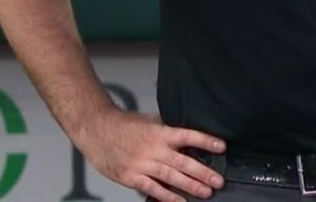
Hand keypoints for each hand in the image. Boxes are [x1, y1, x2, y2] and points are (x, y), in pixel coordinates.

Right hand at [76, 109, 225, 201]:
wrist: (94, 129)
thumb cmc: (119, 125)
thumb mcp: (146, 121)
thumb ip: (164, 129)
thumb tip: (184, 134)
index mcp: (158, 132)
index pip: (187, 135)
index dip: (205, 141)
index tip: (221, 147)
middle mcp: (152, 148)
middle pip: (182, 161)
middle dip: (203, 172)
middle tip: (218, 181)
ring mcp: (142, 164)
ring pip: (171, 177)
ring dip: (190, 186)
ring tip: (206, 193)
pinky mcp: (131, 177)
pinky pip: (152, 189)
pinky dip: (167, 197)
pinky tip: (179, 201)